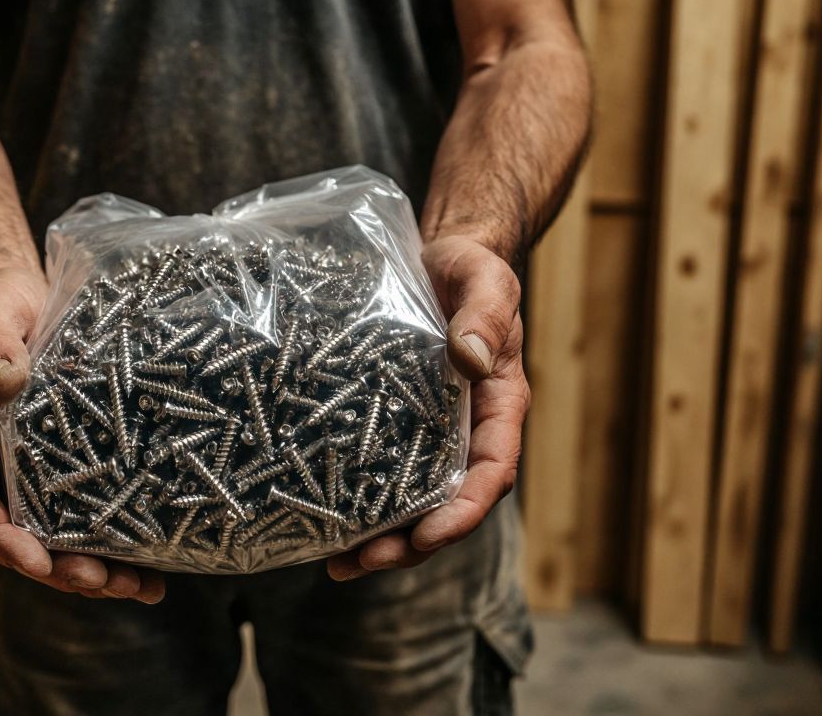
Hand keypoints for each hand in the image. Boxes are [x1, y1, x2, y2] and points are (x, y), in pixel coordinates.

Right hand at [0, 265, 166, 601]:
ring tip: (145, 588)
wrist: (25, 296)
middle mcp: (1, 468)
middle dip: (65, 569)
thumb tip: (2, 384)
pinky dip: (123, 537)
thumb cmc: (0, 304)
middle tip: (105, 582)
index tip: (38, 563)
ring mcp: (39, 471)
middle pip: (27, 537)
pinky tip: (161, 556)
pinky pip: (95, 508)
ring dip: (101, 568)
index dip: (7, 540)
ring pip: (64, 536)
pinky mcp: (77, 463)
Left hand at [327, 235, 527, 579]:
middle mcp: (467, 430)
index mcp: (498, 405)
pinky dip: (358, 500)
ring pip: (413, 499)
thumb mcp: (485, 282)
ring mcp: (431, 431)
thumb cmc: (471, 269)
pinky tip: (322, 520)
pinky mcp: (396, 422)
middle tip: (365, 561)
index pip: (490, 471)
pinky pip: (382, 470)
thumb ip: (483, 317)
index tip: (431, 536)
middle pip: (448, 503)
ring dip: (382, 537)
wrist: (443, 257)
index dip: (463, 511)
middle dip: (412, 542)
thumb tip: (470, 359)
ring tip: (339, 564)